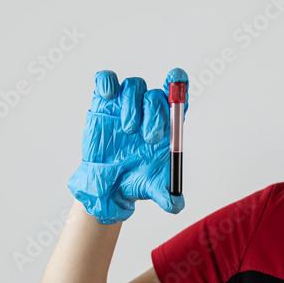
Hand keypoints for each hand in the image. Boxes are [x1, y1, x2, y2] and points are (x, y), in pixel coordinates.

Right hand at [68, 68, 188, 223]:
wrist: (109, 184)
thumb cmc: (136, 180)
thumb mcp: (153, 190)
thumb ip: (167, 196)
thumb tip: (176, 203)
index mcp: (168, 125)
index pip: (178, 97)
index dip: (179, 85)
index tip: (176, 79)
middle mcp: (148, 111)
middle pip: (157, 95)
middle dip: (155, 112)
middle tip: (149, 136)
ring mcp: (126, 104)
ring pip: (134, 86)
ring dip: (132, 106)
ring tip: (127, 131)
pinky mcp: (104, 103)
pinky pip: (106, 80)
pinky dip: (106, 82)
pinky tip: (108, 95)